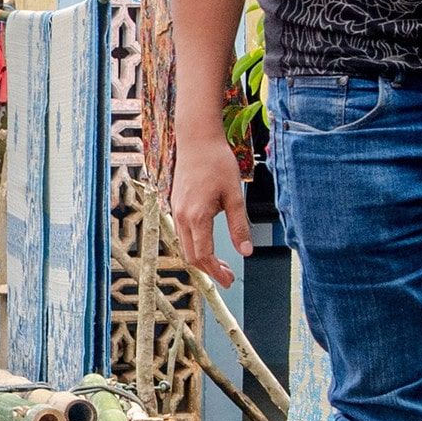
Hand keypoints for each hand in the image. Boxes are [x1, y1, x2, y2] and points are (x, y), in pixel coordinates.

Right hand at [169, 125, 249, 289]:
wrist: (197, 139)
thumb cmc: (217, 162)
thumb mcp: (234, 195)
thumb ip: (239, 226)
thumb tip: (246, 252)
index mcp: (197, 216)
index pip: (204, 255)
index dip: (216, 272)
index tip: (229, 280)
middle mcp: (181, 216)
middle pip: (191, 255)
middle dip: (209, 270)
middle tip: (228, 275)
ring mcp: (175, 210)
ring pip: (185, 245)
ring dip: (201, 258)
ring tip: (221, 263)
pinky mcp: (175, 204)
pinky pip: (182, 233)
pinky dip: (194, 245)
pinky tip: (207, 243)